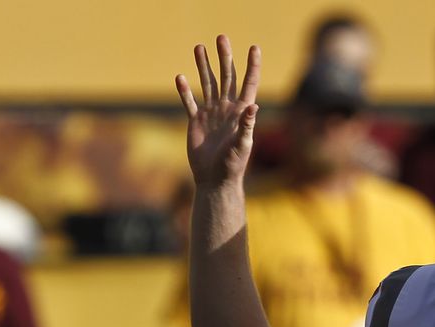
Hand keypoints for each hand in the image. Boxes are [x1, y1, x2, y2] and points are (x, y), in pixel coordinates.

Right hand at [176, 35, 259, 186]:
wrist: (215, 180)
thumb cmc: (233, 166)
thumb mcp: (243, 145)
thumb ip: (247, 126)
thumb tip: (253, 105)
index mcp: (241, 113)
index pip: (248, 84)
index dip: (252, 66)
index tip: (254, 47)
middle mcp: (227, 110)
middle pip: (226, 77)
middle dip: (224, 57)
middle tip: (220, 37)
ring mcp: (211, 114)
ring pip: (207, 84)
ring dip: (203, 66)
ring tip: (199, 47)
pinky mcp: (196, 122)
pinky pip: (189, 102)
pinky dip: (184, 91)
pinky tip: (180, 77)